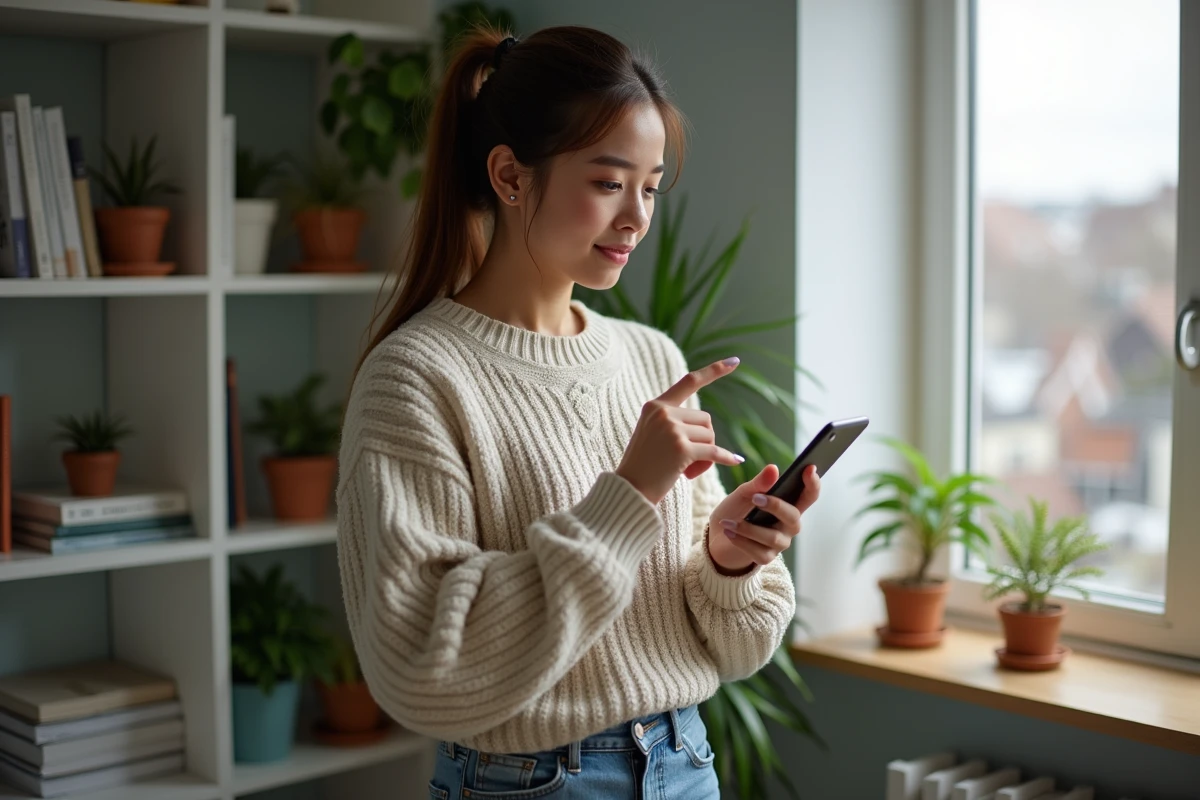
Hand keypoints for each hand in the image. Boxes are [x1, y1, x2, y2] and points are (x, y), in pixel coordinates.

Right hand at [616, 358, 744, 504]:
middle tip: (686, 462)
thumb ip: (674, 422)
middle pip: (706, 420)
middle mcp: (663, 413)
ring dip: (705, 456)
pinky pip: (713, 452)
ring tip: (684, 470)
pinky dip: (725, 459)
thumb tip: (708, 426)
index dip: (714, 371)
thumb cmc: (643, 468)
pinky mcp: (681, 448)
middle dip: (703, 441)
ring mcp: (671, 429)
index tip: (735, 362)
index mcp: (655, 406)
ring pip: (710, 437)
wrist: (629, 490)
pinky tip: (735, 461)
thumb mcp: (653, 435)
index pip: (689, 382)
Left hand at [706, 464, 820, 573]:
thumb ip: (759, 483)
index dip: (813, 483)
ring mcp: (780, 543)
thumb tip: (773, 469)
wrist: (718, 535)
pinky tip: (728, 532)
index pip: (808, 495)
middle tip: (755, 498)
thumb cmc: (737, 511)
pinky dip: (741, 541)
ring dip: (749, 528)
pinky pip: (758, 551)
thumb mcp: (744, 493)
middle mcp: (789, 525)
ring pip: (773, 537)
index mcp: (789, 505)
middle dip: (776, 506)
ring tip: (728, 522)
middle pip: (793, 516)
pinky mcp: (766, 558)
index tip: (810, 468)